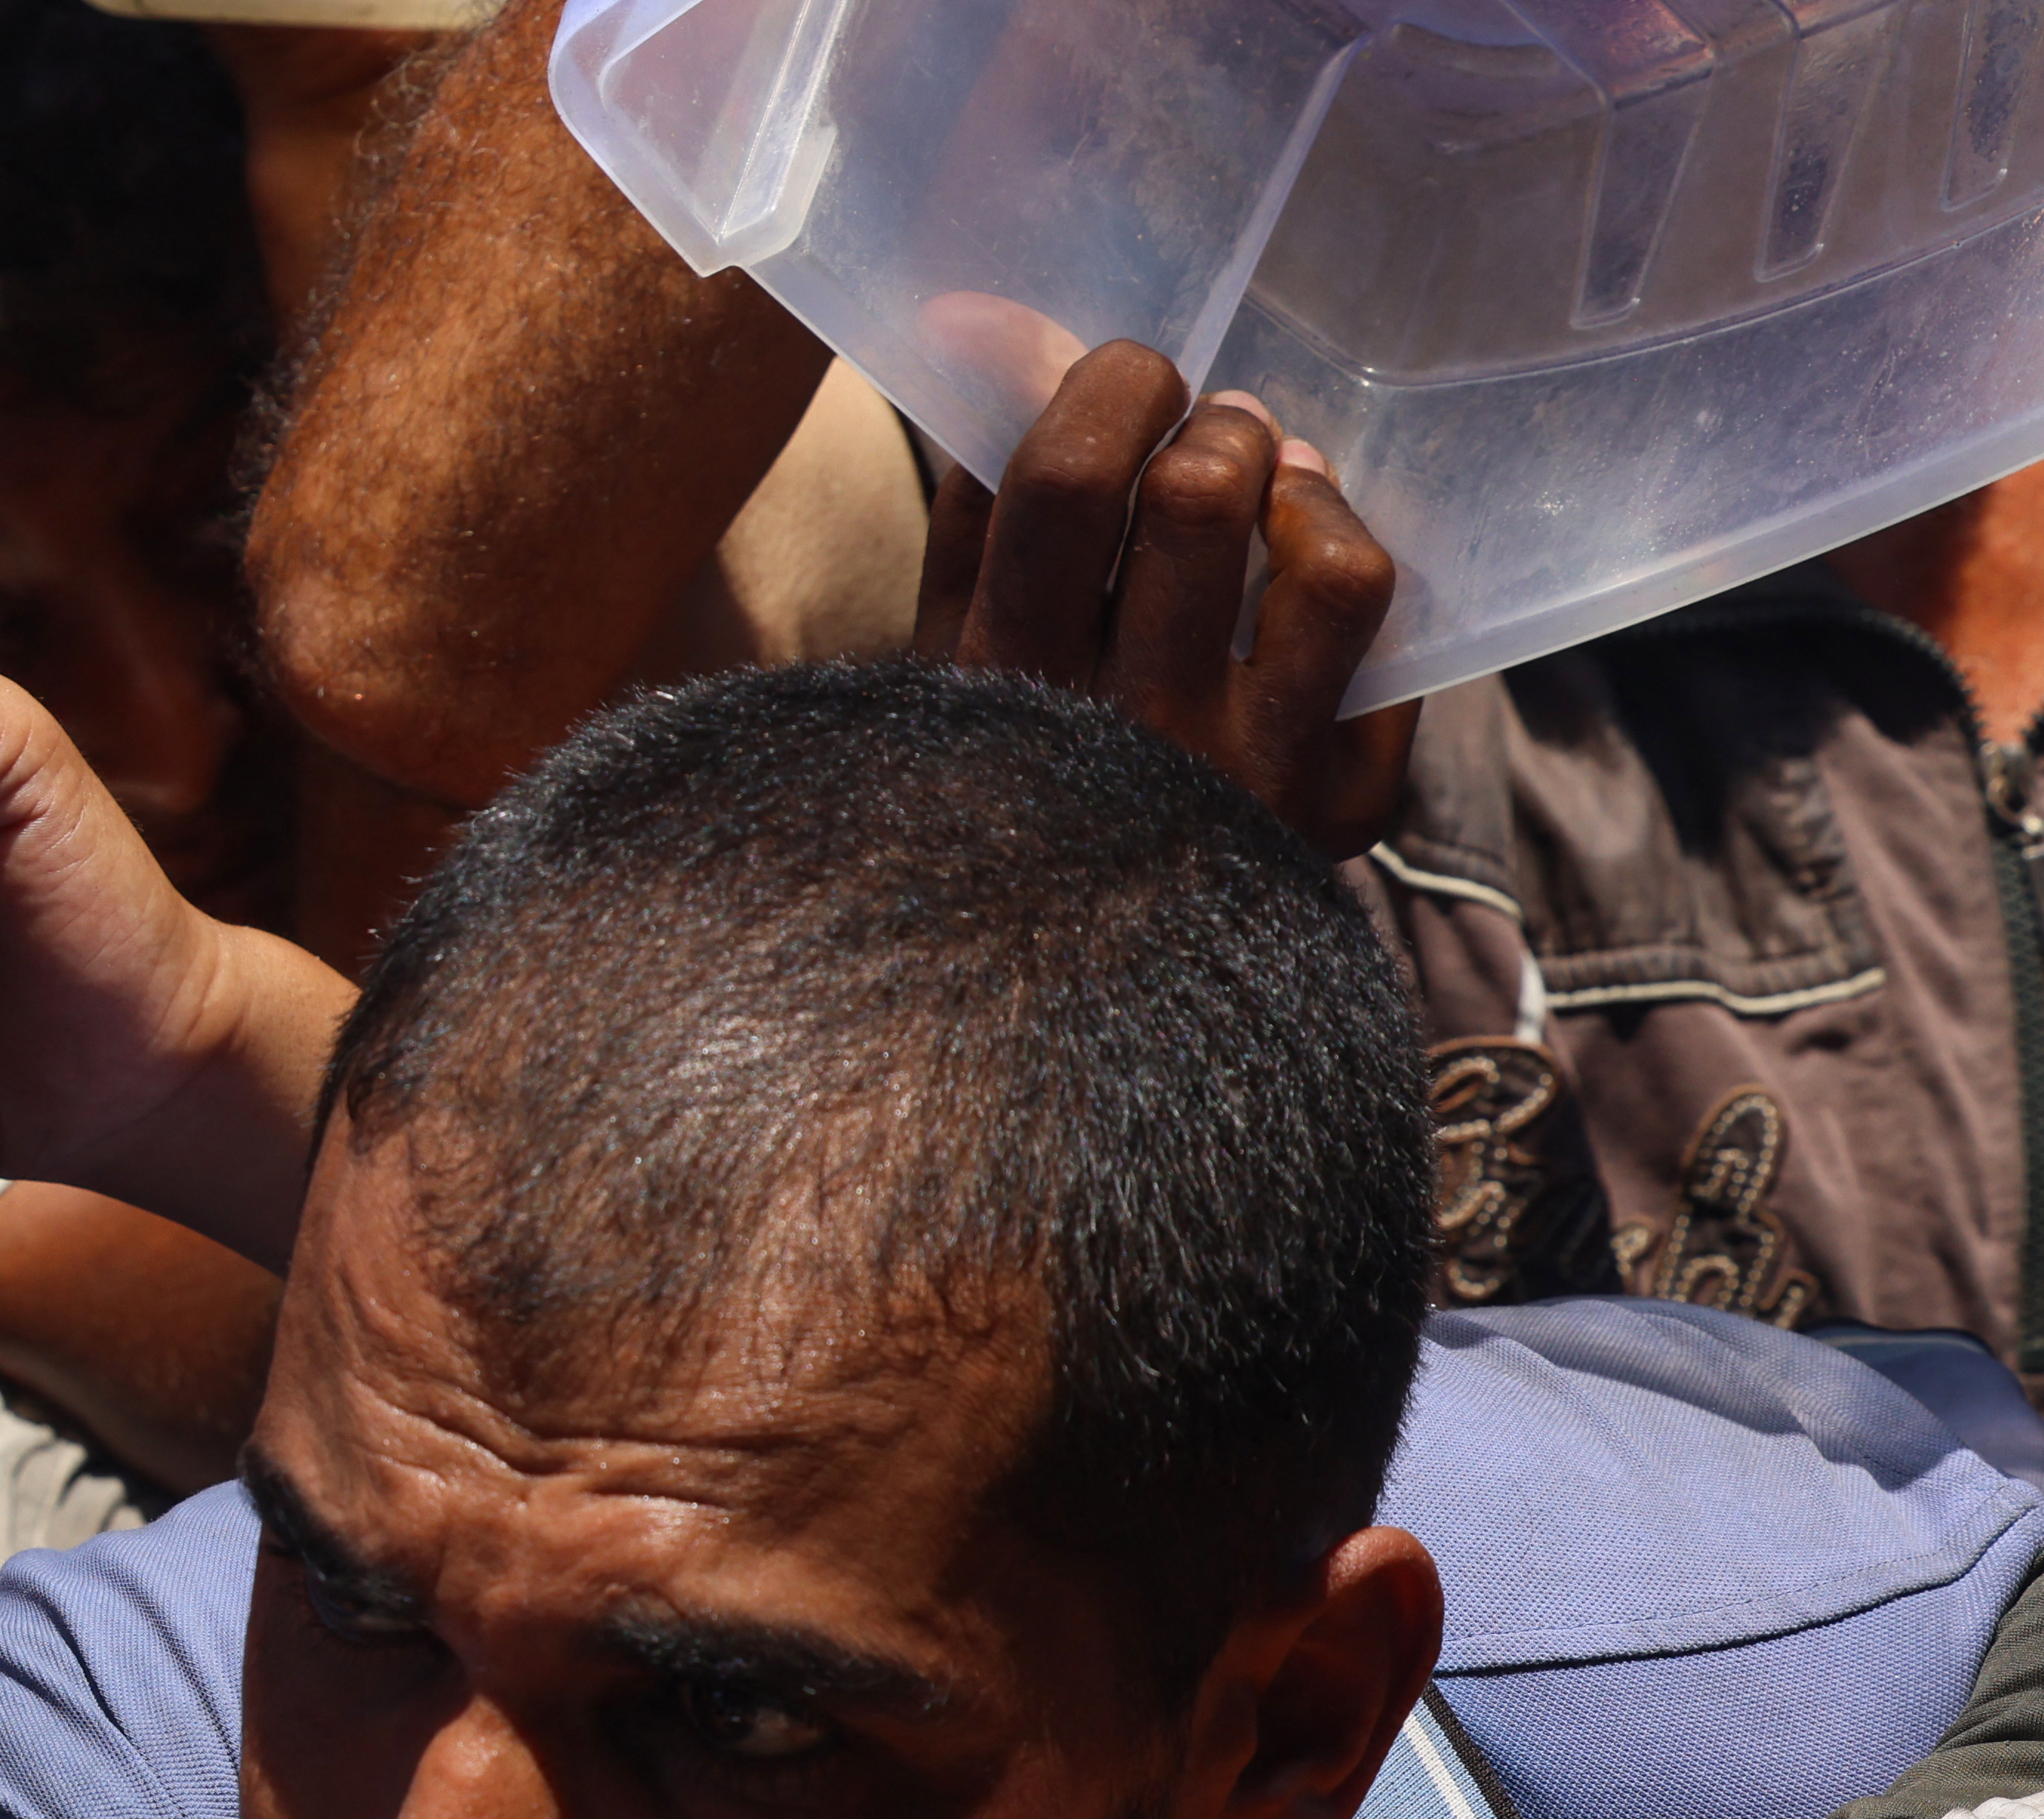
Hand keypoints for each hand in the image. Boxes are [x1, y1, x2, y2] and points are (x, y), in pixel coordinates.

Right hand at [915, 340, 1413, 857]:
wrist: (1060, 985)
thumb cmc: (1002, 773)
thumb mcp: (947, 653)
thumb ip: (972, 498)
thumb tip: (990, 322)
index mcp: (1001, 687)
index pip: (1069, 477)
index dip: (1113, 385)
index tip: (1127, 384)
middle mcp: (1127, 739)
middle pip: (1202, 492)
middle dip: (1212, 425)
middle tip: (1202, 441)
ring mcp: (1246, 782)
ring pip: (1329, 564)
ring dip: (1296, 486)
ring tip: (1267, 486)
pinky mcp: (1339, 811)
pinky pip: (1383, 634)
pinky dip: (1339, 566)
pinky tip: (1298, 577)